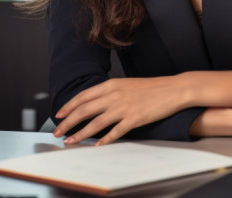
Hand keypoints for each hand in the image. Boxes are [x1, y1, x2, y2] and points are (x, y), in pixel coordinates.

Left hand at [52, 76, 187, 144]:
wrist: (173, 89)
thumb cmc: (151, 88)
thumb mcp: (126, 85)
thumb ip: (109, 93)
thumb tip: (93, 103)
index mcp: (111, 85)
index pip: (83, 96)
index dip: (68, 107)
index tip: (58, 115)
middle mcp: (114, 95)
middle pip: (84, 110)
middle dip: (67, 122)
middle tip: (58, 132)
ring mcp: (124, 107)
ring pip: (95, 122)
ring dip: (80, 133)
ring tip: (71, 141)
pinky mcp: (134, 119)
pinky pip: (115, 131)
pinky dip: (105, 139)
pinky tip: (97, 145)